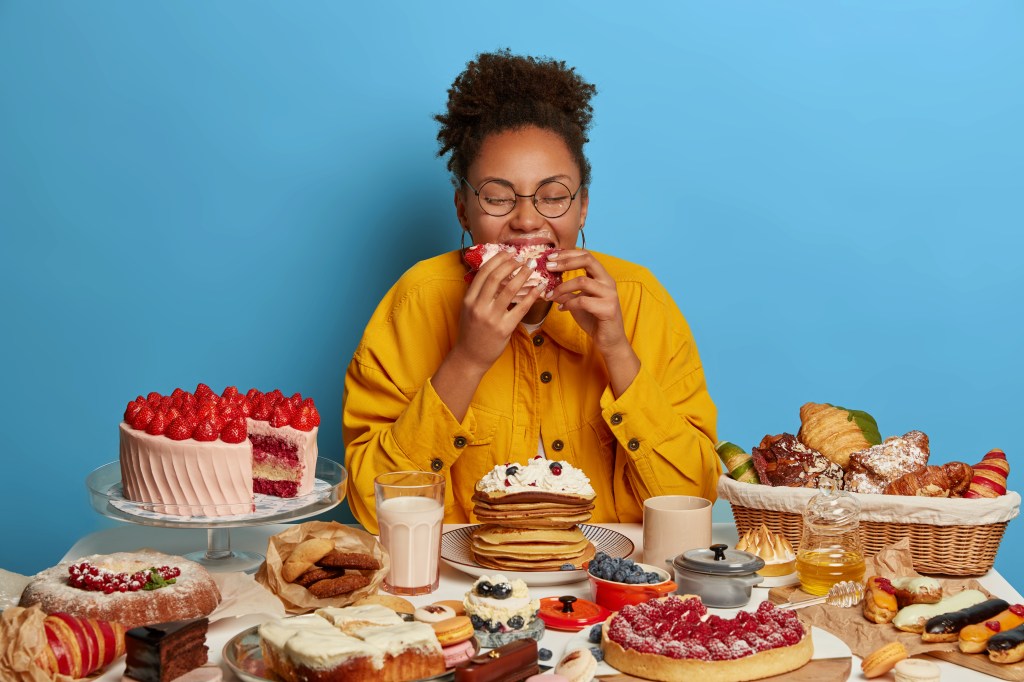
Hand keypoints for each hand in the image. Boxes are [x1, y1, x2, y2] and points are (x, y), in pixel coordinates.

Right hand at [454, 251, 545, 372]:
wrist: (470, 357)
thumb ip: (478, 294)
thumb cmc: (471, 332)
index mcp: (469, 299)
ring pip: (509, 289)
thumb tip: (494, 274)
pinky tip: (539, 288)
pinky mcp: (504, 328)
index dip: (497, 259)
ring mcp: (491, 318)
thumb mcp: (468, 310)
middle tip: (521, 259)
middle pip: (496, 277)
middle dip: (510, 264)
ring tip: (531, 268)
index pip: (483, 272)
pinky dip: (531, 296)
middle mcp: (478, 306)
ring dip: (523, 275)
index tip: (508, 253)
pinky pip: (521, 308)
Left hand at [545, 249, 628, 355]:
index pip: (586, 255)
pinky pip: (583, 301)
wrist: (608, 340)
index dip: (568, 254)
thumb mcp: (576, 301)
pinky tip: (561, 309)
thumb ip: (565, 291)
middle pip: (588, 260)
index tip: (551, 257)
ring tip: (550, 294)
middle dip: (566, 261)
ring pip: (582, 281)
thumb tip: (546, 282)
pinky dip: (569, 304)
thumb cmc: (593, 319)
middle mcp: (608, 282)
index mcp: (602, 277)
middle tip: (549, 266)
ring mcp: (610, 294)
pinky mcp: (608, 309)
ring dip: (562, 287)